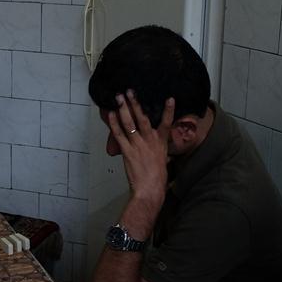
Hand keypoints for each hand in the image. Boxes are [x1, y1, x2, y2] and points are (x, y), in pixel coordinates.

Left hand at [106, 91, 174, 205]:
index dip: (169, 111)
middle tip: (130, 91)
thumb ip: (160, 151)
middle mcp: (150, 141)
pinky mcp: (127, 151)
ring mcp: (138, 145)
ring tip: (119, 98)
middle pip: (143, 118)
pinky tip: (111, 115)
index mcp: (161, 143)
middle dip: (135, 104)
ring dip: (123, 109)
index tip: (170, 99)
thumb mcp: (163, 162)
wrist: (150, 190)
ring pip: (130, 123)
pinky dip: (114, 124)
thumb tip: (159, 150)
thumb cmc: (157, 179)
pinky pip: (119, 134)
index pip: (167, 124)